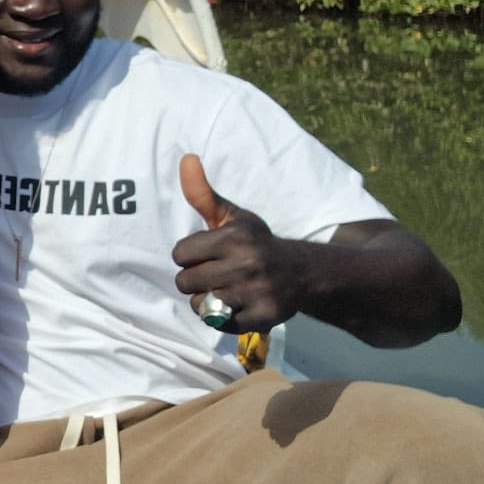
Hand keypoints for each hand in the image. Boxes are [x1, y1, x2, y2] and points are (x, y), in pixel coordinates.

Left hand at [171, 154, 302, 331]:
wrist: (303, 273)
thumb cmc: (256, 243)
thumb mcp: (233, 217)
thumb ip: (203, 194)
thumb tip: (186, 158)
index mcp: (235, 237)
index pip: (180, 254)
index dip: (189, 256)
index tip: (206, 256)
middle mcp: (247, 264)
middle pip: (185, 282)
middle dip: (194, 279)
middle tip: (215, 275)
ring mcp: (256, 293)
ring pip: (199, 305)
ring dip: (206, 301)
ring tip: (224, 290)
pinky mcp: (263, 318)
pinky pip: (218, 324)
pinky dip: (222, 319)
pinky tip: (236, 306)